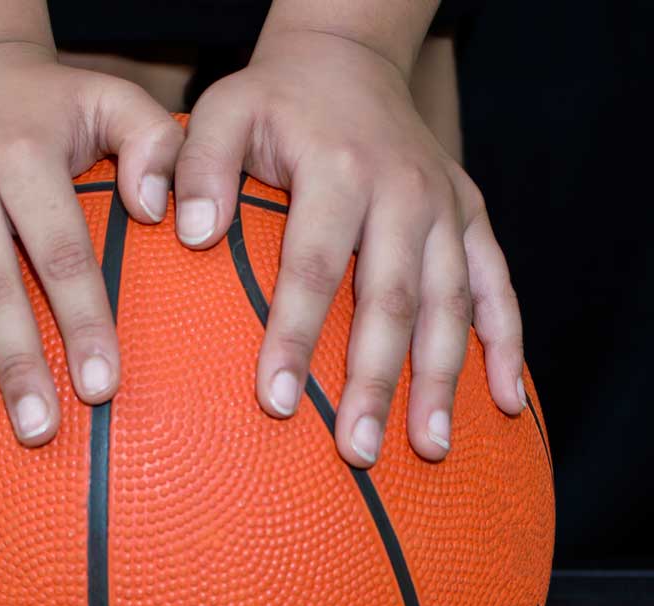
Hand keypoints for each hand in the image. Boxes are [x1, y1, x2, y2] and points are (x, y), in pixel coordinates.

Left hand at [172, 29, 524, 467]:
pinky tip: (506, 401)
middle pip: (390, 301)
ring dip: (443, 380)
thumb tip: (193, 235)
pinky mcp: (471, 217)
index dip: (296, 337)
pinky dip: (506, 344)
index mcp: (341, 169)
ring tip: (429, 448)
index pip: (315, 267)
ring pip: (450, 304)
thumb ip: (200, 169)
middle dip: (375, 383)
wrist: (349, 59)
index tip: (278, 404)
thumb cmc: (276, 102)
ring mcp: (446, 207)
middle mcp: (405, 192)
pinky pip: (498, 285)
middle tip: (356, 452)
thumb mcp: (224, 111)